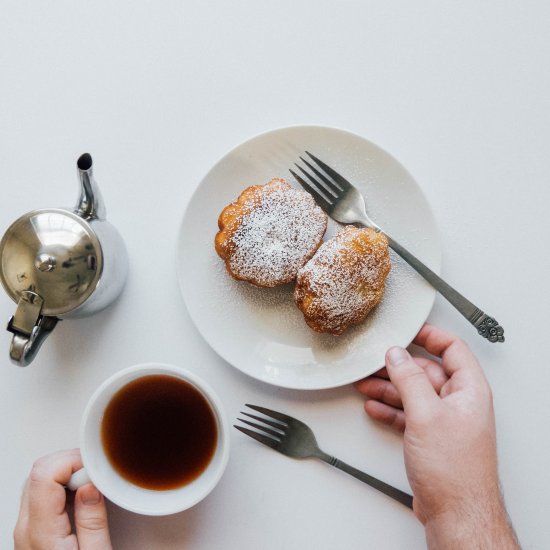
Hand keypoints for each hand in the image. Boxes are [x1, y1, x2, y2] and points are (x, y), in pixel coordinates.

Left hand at [14, 449, 111, 549]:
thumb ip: (93, 520)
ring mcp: (24, 530)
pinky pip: (40, 494)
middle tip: (96, 476)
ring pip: (37, 480)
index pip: (44, 474)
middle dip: (70, 462)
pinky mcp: (30, 531)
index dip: (72, 460)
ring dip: (66, 473)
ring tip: (91, 486)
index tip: (96, 469)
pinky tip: (80, 497)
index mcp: (40, 533)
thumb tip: (90, 486)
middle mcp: (25, 528)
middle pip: (38, 471)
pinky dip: (61, 485)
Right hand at [355, 324, 518, 548]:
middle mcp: (458, 402)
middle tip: (375, 361)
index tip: (408, 330)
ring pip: (413, 393)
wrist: (455, 512)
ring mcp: (444, 421)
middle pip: (426, 372)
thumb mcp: (426, 414)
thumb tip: (396, 355)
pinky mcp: (430, 438)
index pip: (453, 349)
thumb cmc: (455, 470)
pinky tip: (374, 407)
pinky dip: (390, 409)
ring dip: (389, 388)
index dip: (430, 335)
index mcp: (468, 390)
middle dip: (398, 366)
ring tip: (365, 383)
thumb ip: (408, 379)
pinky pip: (408, 414)